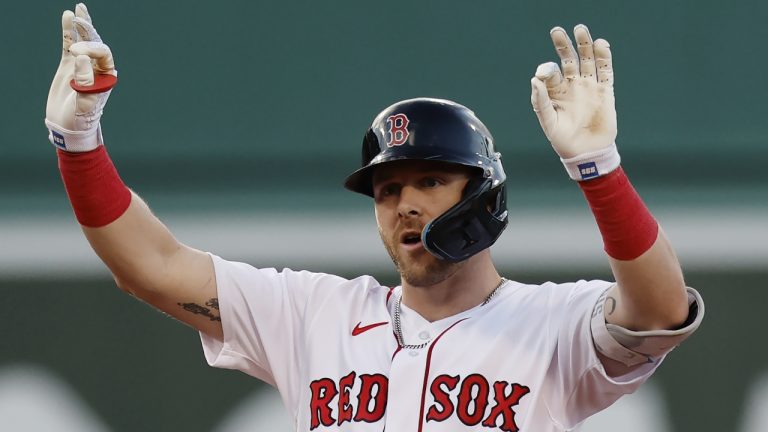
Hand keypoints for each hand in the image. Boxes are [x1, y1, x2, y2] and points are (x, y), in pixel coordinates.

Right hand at [45, 3, 116, 151]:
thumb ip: (85, 83)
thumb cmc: (81, 119)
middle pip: (96, 42)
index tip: (75, 54)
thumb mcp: (85, 104)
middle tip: (77, 19)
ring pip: (83, 41)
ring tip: (78, 9)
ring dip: (81, 25)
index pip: (103, 54)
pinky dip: (68, 32)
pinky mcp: (69, 66)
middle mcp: (97, 69)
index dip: (90, 49)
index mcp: (107, 76)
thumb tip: (82, 58)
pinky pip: (69, 45)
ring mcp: (83, 65)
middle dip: (87, 30)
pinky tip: (67, 17)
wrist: (68, 126)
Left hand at [530, 24, 615, 159]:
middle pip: (569, 59)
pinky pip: (605, 71)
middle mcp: (572, 85)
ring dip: (584, 45)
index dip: (547, 69)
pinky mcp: (605, 91)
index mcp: (556, 92)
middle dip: (564, 45)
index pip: (551, 73)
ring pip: (588, 60)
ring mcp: (589, 87)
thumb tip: (535, 79)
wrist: (586, 152)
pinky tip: (600, 45)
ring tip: (580, 30)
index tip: (546, 71)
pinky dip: (604, 58)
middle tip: (557, 31)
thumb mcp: (548, 122)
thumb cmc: (563, 140)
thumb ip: (540, 101)